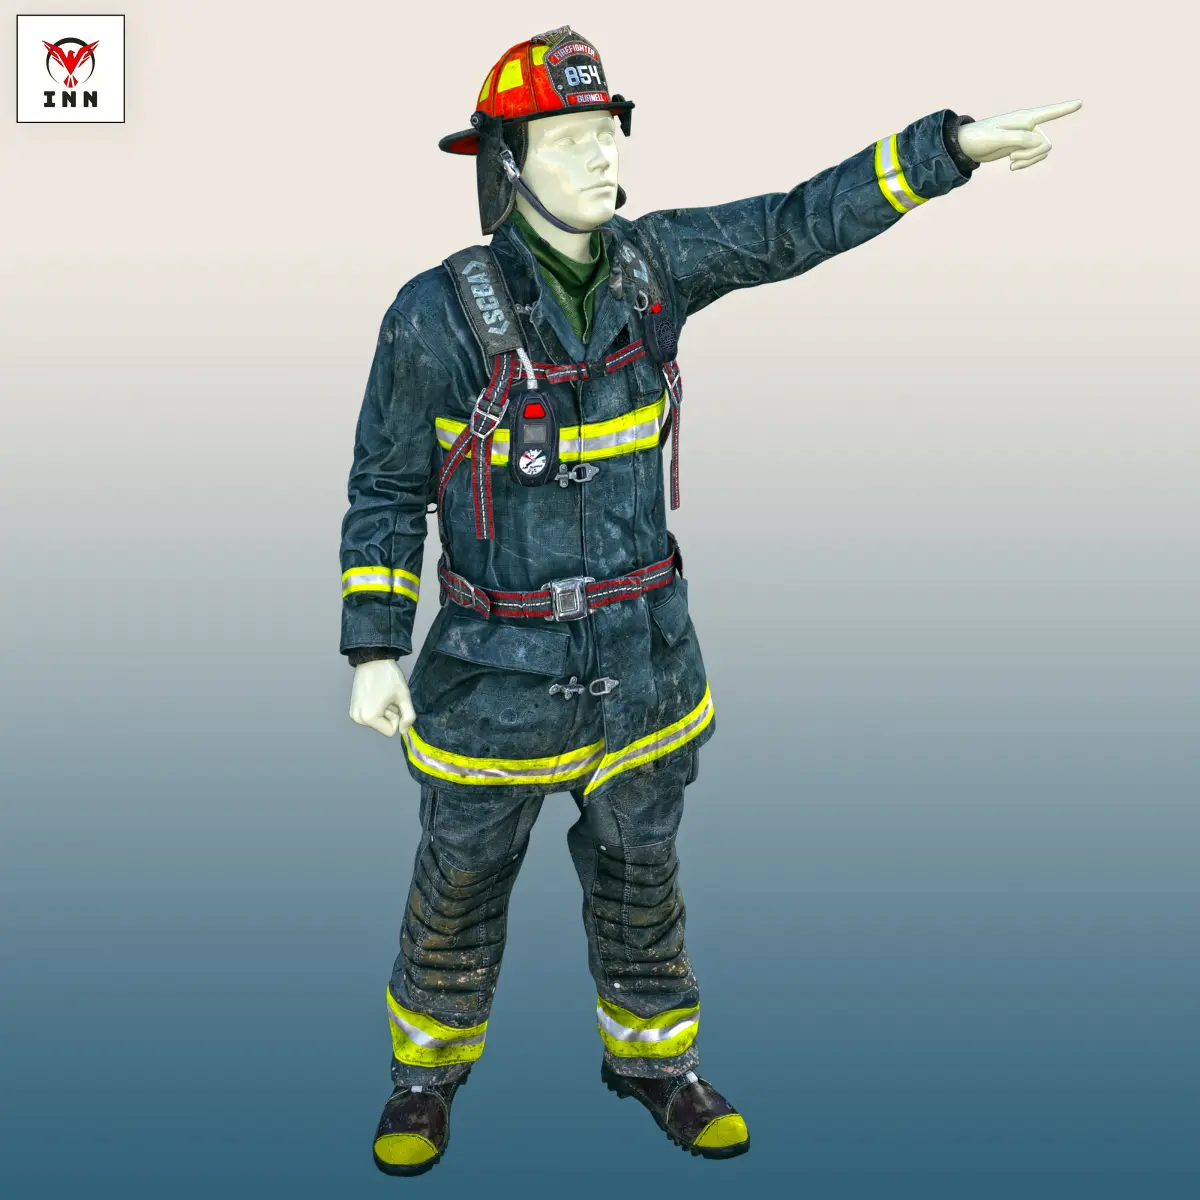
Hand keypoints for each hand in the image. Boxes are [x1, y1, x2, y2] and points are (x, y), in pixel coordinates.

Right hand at [349, 658, 414, 736]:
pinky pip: (371, 715)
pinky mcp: (352, 708)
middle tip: (387, 696)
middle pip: (383, 726)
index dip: (396, 717)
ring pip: (378, 721)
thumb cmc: (389, 677)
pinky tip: (376, 694)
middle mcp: (358, 719)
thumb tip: (404, 731)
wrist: (372, 659)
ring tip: (382, 694)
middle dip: (389, 713)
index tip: (393, 702)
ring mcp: (354, 714)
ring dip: (383, 710)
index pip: (391, 731)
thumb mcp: (404, 696)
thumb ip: (408, 716)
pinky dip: (376, 708)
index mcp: (369, 717)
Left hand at [957, 100, 1081, 170]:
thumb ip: (1018, 138)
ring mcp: (1026, 137)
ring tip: (1011, 162)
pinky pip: (1034, 158)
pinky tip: (1011, 166)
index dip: (1064, 109)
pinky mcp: (1021, 148)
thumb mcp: (996, 138)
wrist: (967, 147)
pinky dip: (1025, 164)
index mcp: (1024, 118)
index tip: (1079, 103)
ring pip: (1042, 151)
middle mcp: (1029, 126)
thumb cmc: (979, 138)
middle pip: (1045, 144)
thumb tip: (1039, 142)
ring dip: (1029, 161)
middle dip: (1033, 155)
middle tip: (1013, 157)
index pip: (1048, 112)